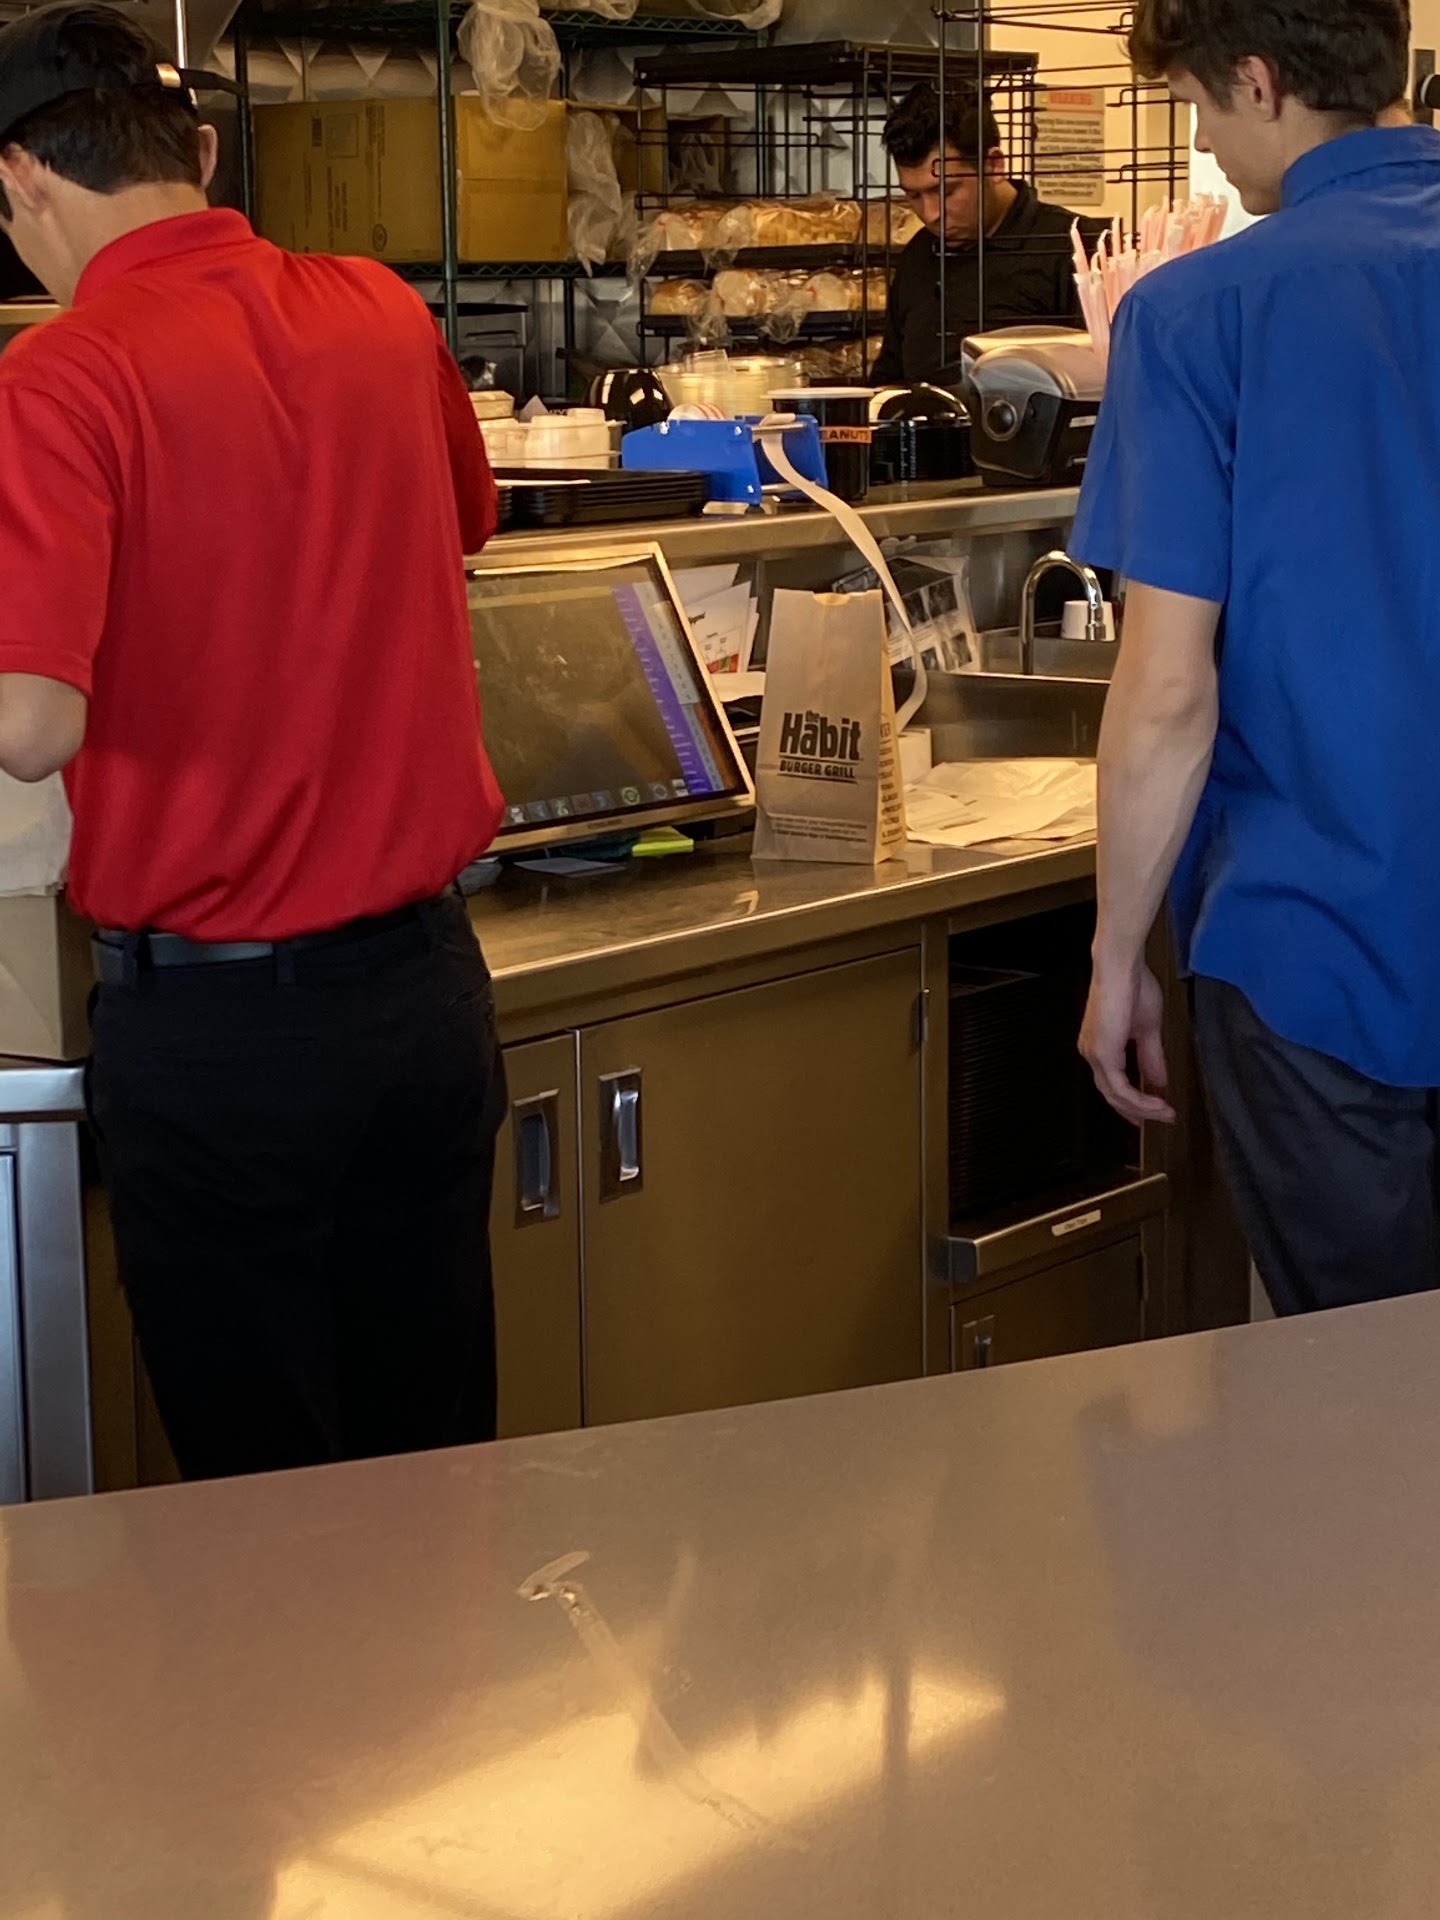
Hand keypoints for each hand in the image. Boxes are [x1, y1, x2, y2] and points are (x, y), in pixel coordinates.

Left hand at [1079, 961, 1176, 1127]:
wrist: (1123, 967)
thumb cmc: (1133, 986)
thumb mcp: (1147, 1029)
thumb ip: (1151, 1056)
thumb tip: (1158, 1080)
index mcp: (1100, 1047)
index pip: (1112, 1084)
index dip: (1131, 1103)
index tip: (1150, 1113)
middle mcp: (1092, 1053)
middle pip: (1113, 1095)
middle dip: (1139, 1111)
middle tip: (1162, 1118)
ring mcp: (1095, 1055)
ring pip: (1115, 1096)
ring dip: (1143, 1109)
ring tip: (1165, 1113)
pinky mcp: (1102, 1054)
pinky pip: (1120, 1088)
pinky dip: (1139, 1100)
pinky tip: (1156, 1102)